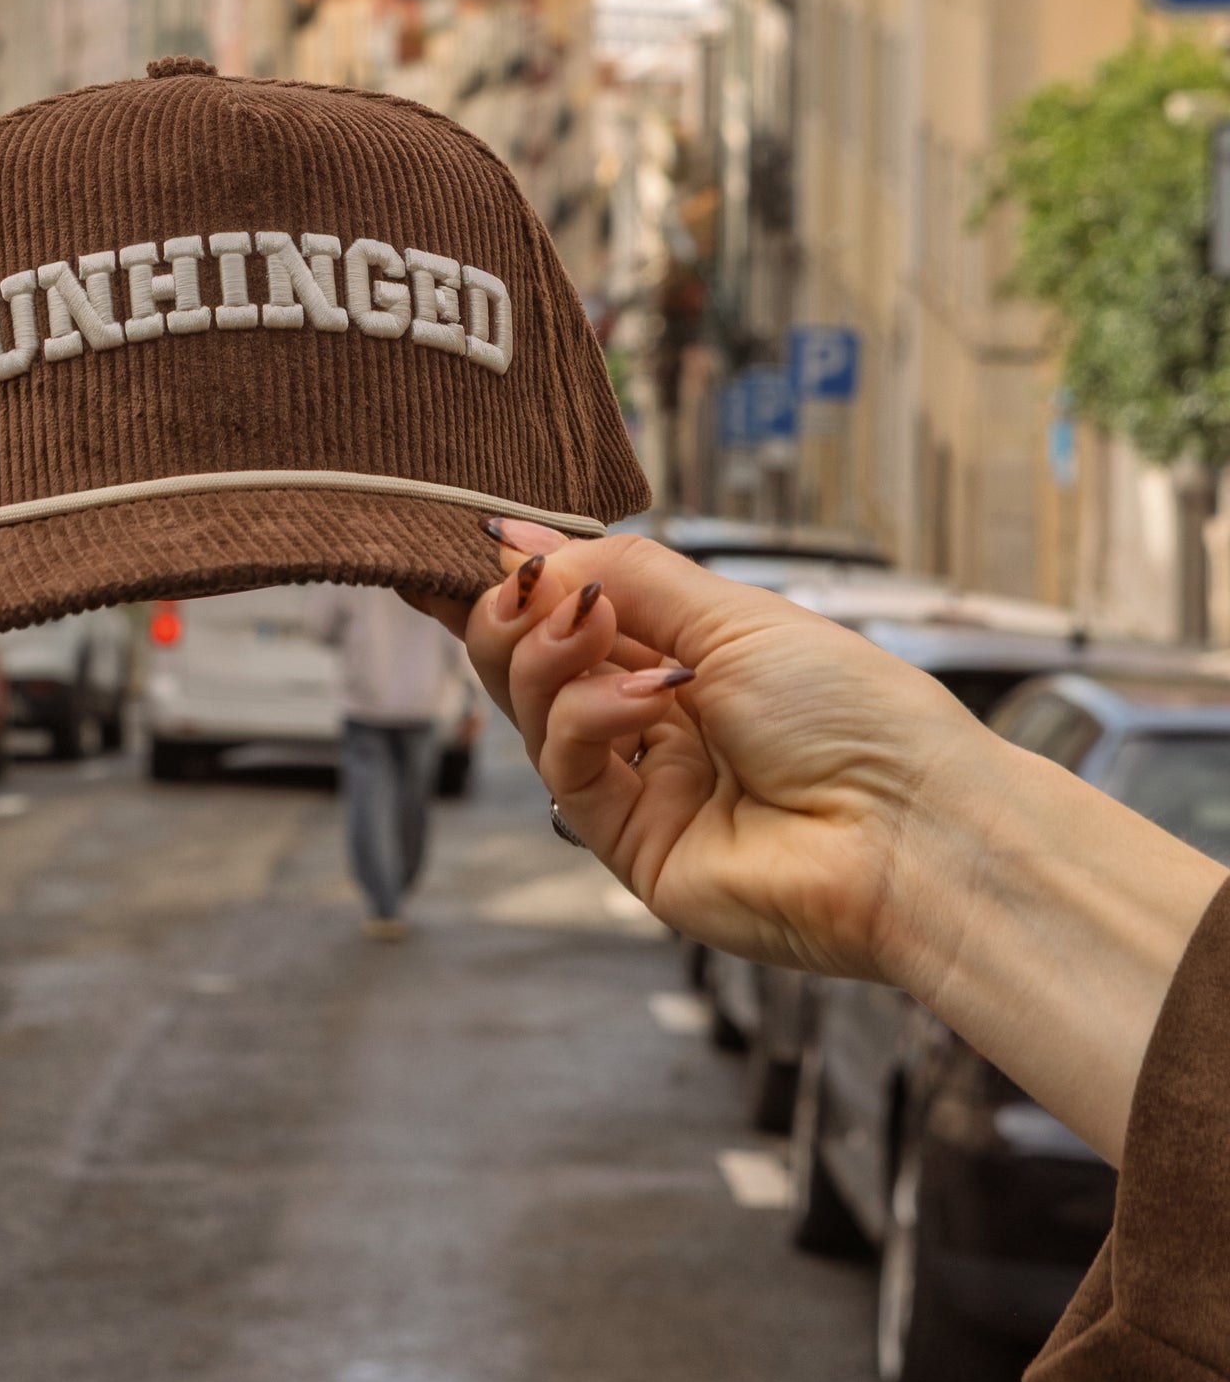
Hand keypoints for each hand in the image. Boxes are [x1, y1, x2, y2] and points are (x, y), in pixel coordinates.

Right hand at [426, 523, 1002, 989]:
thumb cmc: (854, 713)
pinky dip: (588, 718)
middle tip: (527, 584)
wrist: (913, 829)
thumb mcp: (733, 616)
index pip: (572, 611)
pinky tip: (642, 697)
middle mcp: (653, 718)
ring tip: (588, 625)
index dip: (517, 582)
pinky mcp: (631, 845)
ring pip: (536, 712)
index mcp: (683, 656)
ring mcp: (641, 785)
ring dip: (547, 654)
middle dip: (513, 613)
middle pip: (533, 662)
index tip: (467, 544)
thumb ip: (623, 575)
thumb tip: (522, 536)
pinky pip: (569, 770)